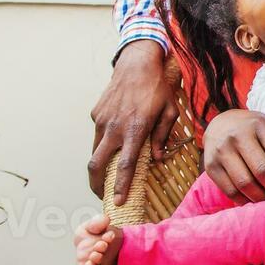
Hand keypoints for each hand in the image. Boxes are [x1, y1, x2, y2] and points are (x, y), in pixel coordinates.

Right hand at [89, 41, 180, 204]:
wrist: (136, 64)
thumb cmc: (157, 88)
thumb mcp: (169, 112)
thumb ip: (163, 136)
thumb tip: (157, 158)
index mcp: (134, 130)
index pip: (124, 165)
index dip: (119, 186)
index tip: (116, 201)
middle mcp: (114, 128)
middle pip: (96, 164)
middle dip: (96, 184)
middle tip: (102, 195)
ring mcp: (102, 120)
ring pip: (95, 150)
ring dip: (99, 164)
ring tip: (108, 173)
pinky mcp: (96, 113)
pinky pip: (98, 133)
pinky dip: (104, 141)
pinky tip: (115, 138)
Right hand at [202, 109, 264, 203]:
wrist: (219, 125)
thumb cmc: (250, 130)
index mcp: (257, 124)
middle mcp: (237, 136)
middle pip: (262, 169)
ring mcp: (222, 151)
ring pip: (245, 183)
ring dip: (261, 197)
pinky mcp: (211, 166)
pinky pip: (230, 190)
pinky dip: (244, 200)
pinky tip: (253, 200)